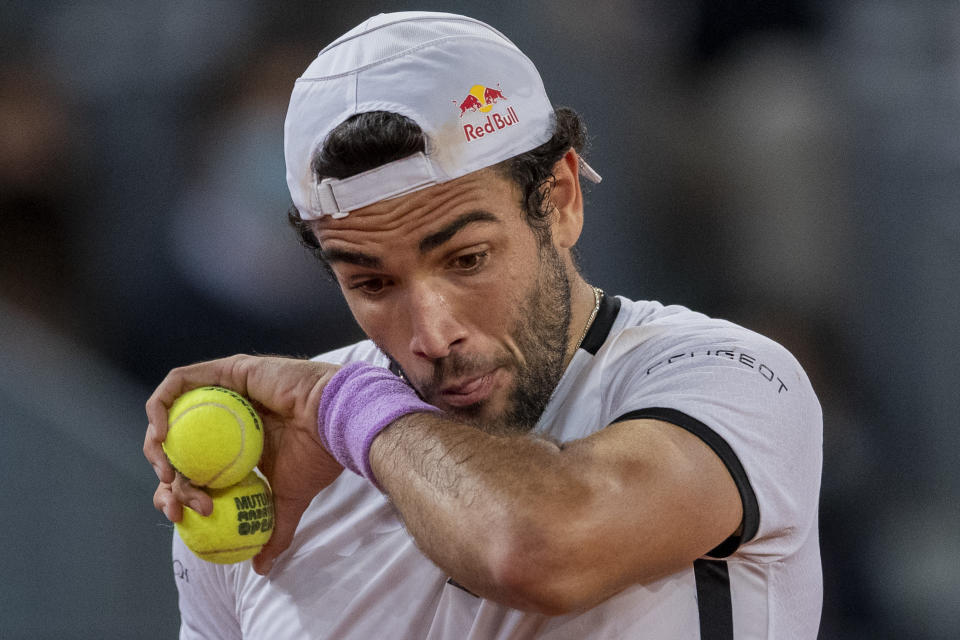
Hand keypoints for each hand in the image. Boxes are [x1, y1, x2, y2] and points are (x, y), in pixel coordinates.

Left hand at [144, 354, 343, 573]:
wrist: (334, 424)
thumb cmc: (317, 456)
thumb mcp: (289, 500)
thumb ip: (273, 529)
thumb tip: (262, 568)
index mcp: (237, 445)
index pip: (193, 467)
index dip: (176, 492)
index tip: (178, 516)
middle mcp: (228, 417)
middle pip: (178, 443)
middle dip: (164, 474)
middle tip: (172, 497)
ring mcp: (226, 392)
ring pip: (173, 413)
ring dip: (157, 443)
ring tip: (166, 470)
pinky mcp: (226, 371)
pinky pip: (181, 382)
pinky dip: (162, 406)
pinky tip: (163, 434)